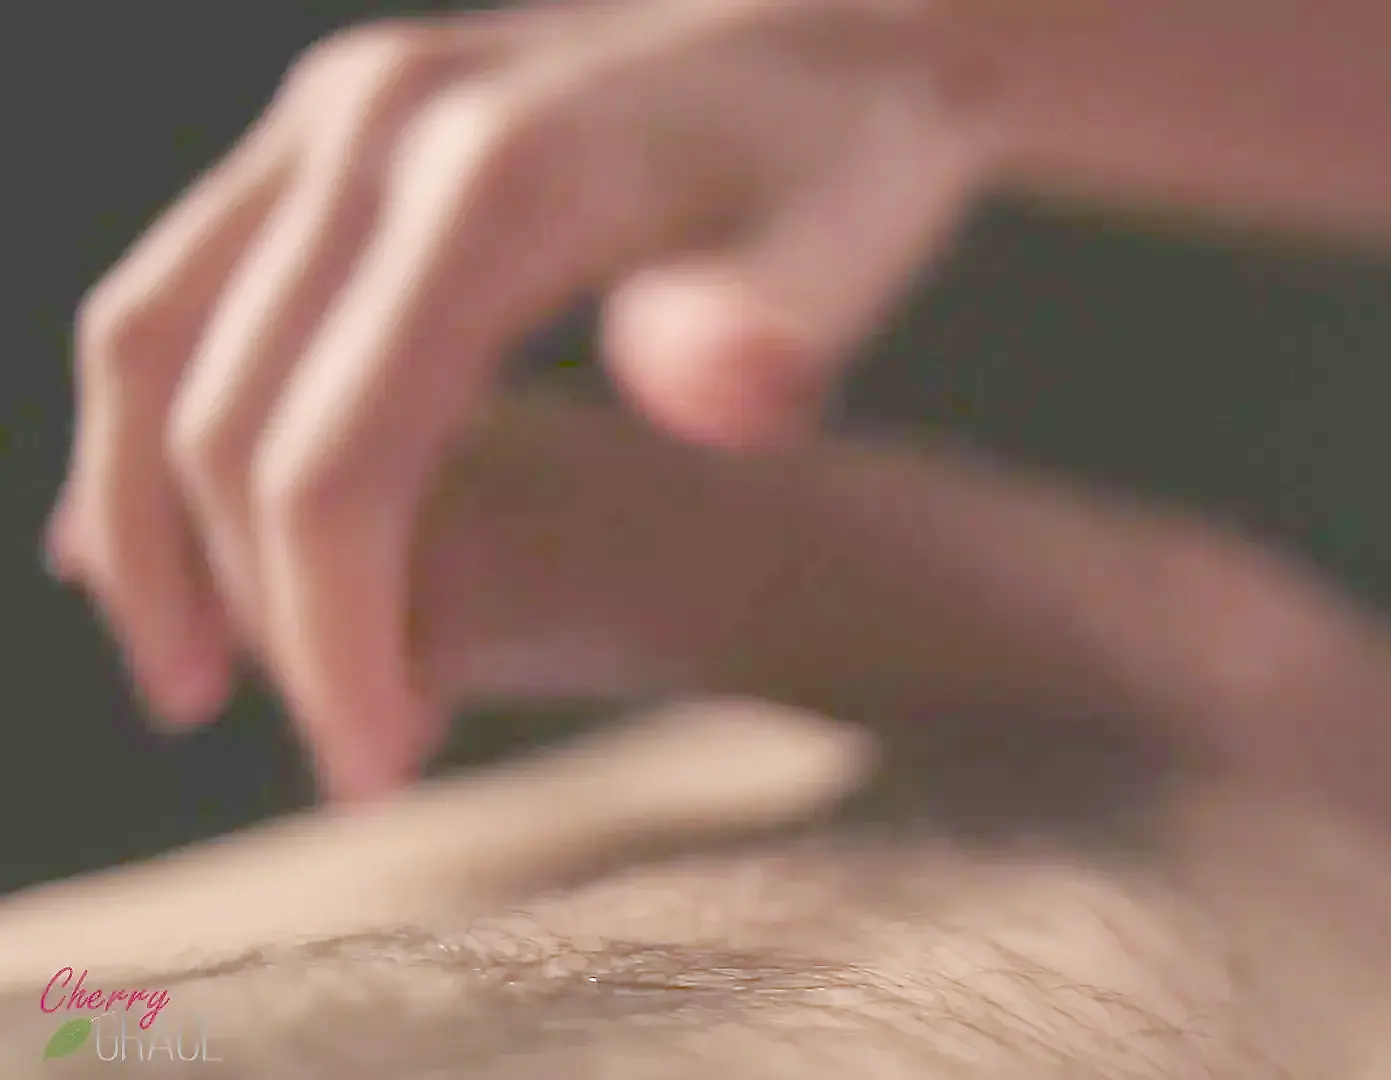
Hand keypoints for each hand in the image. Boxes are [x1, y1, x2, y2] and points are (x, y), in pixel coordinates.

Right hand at [48, 0, 992, 798]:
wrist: (832, 25)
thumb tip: (706, 389)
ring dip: (151, 523)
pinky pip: (192, 282)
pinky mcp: (335, 119)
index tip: (376, 767)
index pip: (339, 457)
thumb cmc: (857, 155)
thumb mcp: (863, 234)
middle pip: (224, 411)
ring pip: (155, 334)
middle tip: (339, 753)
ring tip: (198, 677)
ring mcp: (339, 108)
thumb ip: (784, 322)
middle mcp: (378, 121)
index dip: (334, 636)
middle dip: (252, 610)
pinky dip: (170, 419)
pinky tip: (188, 529)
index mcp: (494, 178)